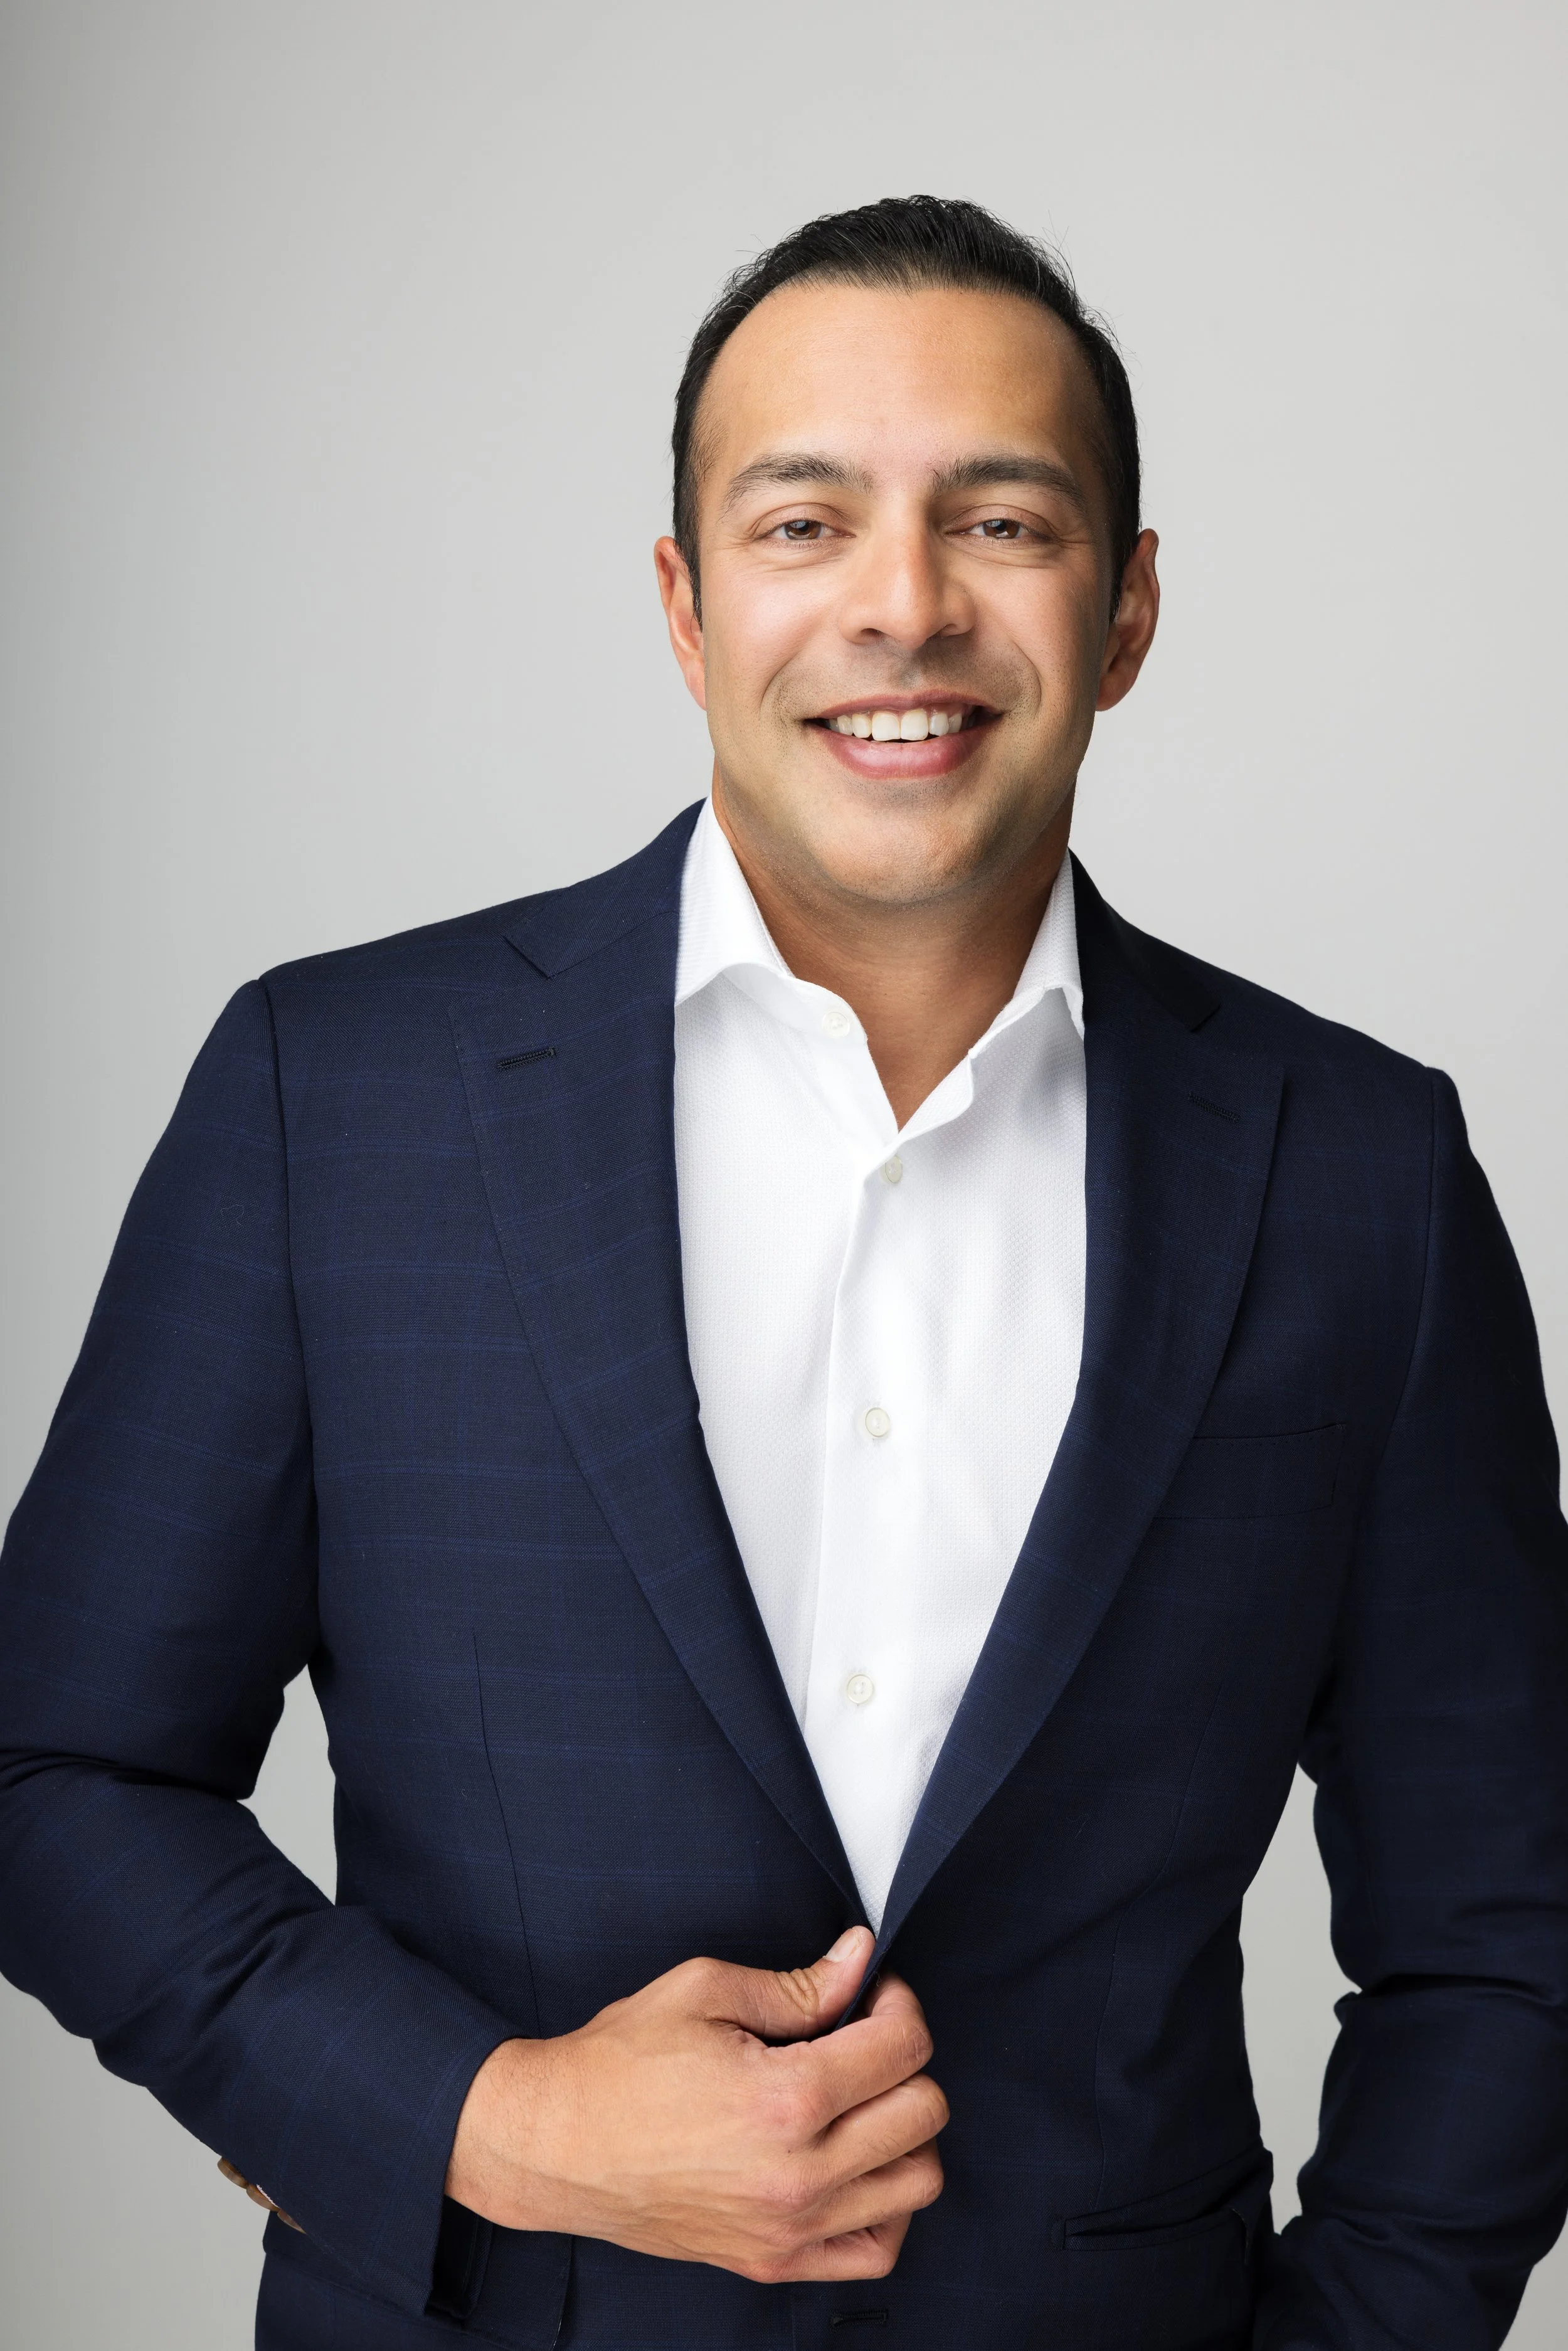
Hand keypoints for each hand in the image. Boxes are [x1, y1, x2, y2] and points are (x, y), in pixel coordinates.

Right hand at [444, 1926, 946, 2281]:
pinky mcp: (774, 2262)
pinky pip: (877, 2250)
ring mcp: (789, 2229)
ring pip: (917, 2182)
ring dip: (906, 2130)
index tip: (871, 1994)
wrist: (556, 2145)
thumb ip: (799, 1983)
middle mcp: (798, 2175)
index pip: (903, 2049)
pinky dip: (888, 2206)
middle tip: (864, 2036)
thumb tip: (860, 1958)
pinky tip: (857, 2163)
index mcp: (784, 2100)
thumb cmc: (619, 2064)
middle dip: (906, 2060)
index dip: (897, 2004)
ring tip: (862, 2099)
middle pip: (924, 2113)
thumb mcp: (704, 1991)